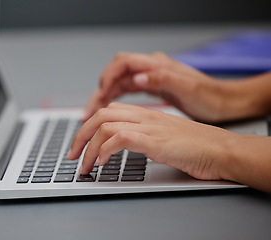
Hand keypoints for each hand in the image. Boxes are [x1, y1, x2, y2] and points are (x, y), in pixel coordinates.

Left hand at [70, 102, 235, 179]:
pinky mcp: (154, 140)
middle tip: (72, 155)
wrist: (221, 149)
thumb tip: (123, 144)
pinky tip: (102, 163)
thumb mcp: (163, 136)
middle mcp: (144, 116)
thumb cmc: (195, 146)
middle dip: (80, 135)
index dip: (89, 126)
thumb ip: (143, 134)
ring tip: (84, 164)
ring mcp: (149, 126)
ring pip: (105, 126)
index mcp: (146, 113)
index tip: (80, 144)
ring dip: (88, 147)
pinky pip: (120, 138)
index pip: (108, 111)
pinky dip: (105, 150)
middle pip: (100, 116)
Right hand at [82, 52, 239, 122]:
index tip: (100, 94)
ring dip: (103, 100)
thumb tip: (138, 78)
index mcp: (157, 65)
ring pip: (117, 85)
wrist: (224, 102)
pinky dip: (114, 102)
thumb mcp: (188, 88)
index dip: (108, 77)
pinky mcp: (151, 88)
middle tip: (87, 113)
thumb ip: (163, 80)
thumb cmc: (209, 96)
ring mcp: (149, 78)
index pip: (123, 63)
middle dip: (99, 92)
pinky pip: (125, 92)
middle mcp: (150, 69)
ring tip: (91, 117)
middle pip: (115, 74)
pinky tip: (107, 114)